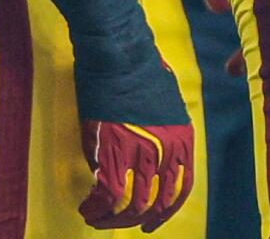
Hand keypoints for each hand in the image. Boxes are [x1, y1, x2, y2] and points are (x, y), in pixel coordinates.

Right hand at [72, 29, 193, 230]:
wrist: (117, 48)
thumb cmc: (137, 66)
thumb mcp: (165, 104)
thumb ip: (161, 136)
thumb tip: (142, 163)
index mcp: (183, 137)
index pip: (180, 189)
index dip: (164, 213)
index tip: (150, 224)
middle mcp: (166, 149)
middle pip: (154, 202)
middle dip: (134, 219)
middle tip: (116, 222)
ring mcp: (139, 150)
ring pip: (129, 204)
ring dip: (112, 218)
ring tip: (96, 218)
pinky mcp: (112, 148)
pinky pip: (106, 193)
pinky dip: (95, 207)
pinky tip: (86, 208)